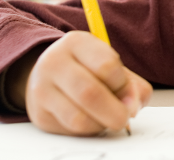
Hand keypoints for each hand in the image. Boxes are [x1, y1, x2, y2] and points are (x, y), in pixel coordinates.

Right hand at [11, 31, 151, 134]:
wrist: (49, 76)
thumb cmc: (89, 70)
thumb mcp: (112, 65)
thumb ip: (132, 85)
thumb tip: (133, 107)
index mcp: (77, 42)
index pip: (107, 66)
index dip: (124, 86)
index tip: (131, 97)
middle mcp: (54, 62)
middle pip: (89, 93)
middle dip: (115, 111)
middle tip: (125, 118)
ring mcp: (42, 89)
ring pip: (78, 118)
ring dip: (101, 124)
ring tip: (106, 118)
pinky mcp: (40, 114)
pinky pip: (71, 131)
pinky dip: (88, 131)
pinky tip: (91, 120)